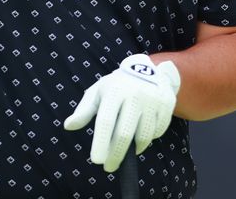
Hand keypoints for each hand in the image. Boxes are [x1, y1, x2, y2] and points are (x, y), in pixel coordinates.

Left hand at [64, 54, 180, 171]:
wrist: (149, 70)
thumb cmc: (117, 86)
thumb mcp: (98, 92)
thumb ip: (84, 110)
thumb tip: (68, 126)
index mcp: (114, 91)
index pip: (106, 121)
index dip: (101, 142)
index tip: (97, 161)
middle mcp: (135, 94)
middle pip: (125, 133)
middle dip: (116, 155)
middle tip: (109, 167)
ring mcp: (153, 99)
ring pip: (144, 136)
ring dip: (134, 148)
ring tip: (126, 149)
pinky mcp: (167, 104)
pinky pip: (158, 132)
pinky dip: (148, 138)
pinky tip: (141, 135)